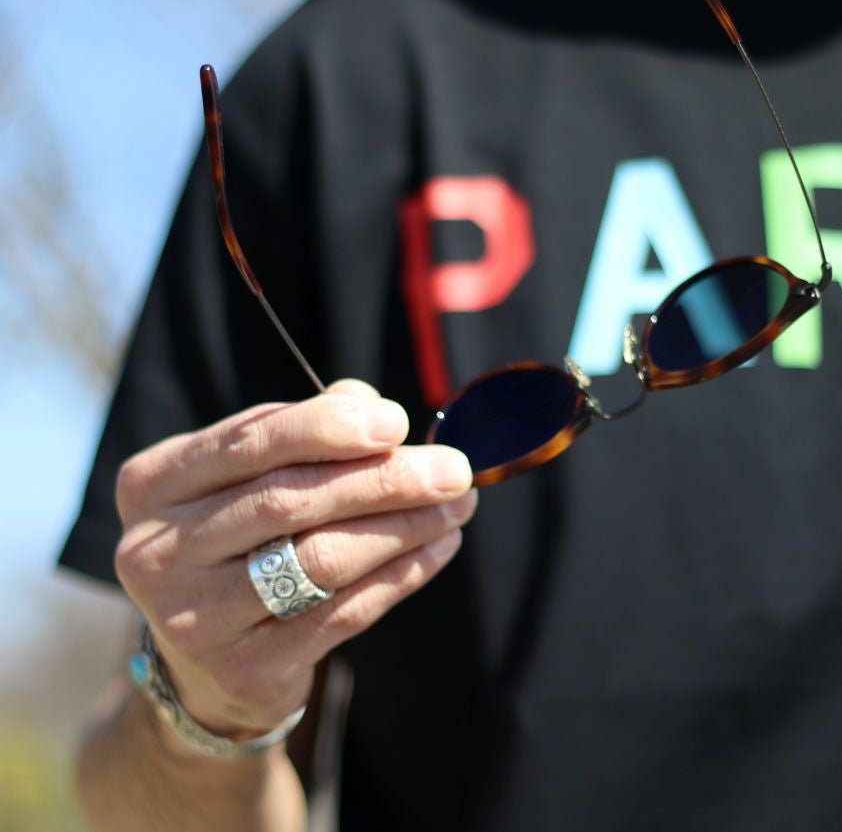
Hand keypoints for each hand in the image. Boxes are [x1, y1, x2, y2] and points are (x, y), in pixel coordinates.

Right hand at [114, 379, 476, 741]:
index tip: (397, 422)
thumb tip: (374, 405)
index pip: (249, 443)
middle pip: (289, 501)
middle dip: (383, 479)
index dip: (326, 428)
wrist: (206, 660)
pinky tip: (439, 547)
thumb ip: (305, 434)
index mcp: (153, 484)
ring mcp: (194, 617)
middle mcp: (156, 550)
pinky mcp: (244, 668)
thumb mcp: (253, 477)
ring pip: (322, 559)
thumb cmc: (239, 539)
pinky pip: (343, 613)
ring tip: (456, 505)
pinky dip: (402, 575)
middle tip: (452, 468)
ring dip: (404, 526)